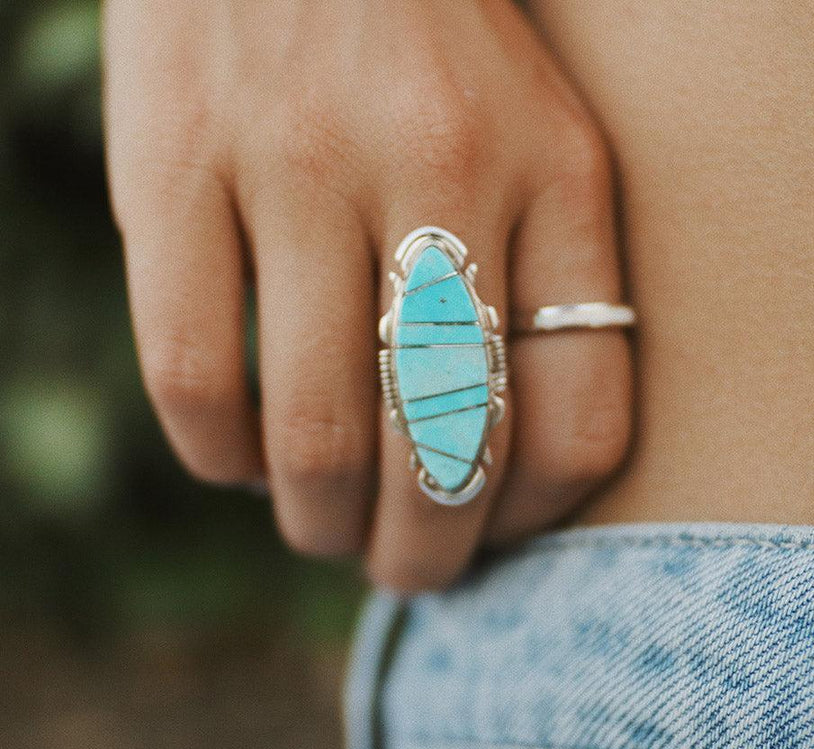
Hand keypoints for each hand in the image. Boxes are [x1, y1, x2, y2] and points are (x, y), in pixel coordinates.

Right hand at [103, 0, 631, 591]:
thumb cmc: (438, 50)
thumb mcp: (542, 139)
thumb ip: (545, 284)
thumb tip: (496, 467)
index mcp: (559, 171)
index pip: (578, 419)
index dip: (535, 519)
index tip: (497, 530)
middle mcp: (440, 168)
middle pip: (447, 451)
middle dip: (425, 555)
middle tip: (407, 570)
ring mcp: (298, 161)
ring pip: (318, 436)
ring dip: (322, 522)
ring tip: (324, 530)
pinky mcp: (173, 161)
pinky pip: (192, 374)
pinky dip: (218, 454)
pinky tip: (237, 458)